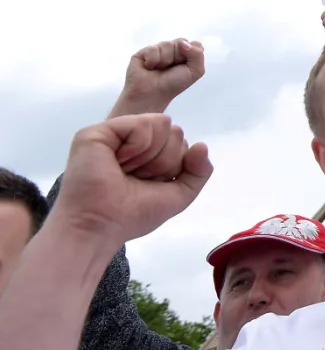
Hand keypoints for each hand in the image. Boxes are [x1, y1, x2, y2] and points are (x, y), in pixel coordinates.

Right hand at [48, 114, 212, 250]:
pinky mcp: (97, 131)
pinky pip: (143, 123)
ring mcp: (113, 134)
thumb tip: (202, 145)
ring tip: (125, 171)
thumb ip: (198, 171)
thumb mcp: (179, 193)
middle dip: (164, 161)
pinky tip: (118, 162)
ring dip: (151, 157)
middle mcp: (129, 140)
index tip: (148, 183)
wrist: (100, 226)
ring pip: (163, 123)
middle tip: (135, 179)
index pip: (179, 140)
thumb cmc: (133, 215)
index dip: (173, 165)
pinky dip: (139, 147)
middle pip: (175, 131)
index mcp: (145, 152)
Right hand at [109, 39, 205, 118]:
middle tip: (171, 68)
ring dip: (165, 60)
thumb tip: (183, 43)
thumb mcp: (195, 71)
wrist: (152, 94)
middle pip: (181, 41)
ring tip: (159, 69)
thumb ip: (197, 54)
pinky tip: (149, 67)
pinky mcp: (144, 51)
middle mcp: (173, 50)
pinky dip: (153, 60)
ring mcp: (158, 50)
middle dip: (178, 56)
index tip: (185, 66)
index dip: (191, 54)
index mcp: (186, 54)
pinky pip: (153, 48)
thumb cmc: (174, 84)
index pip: (194, 44)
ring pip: (167, 44)